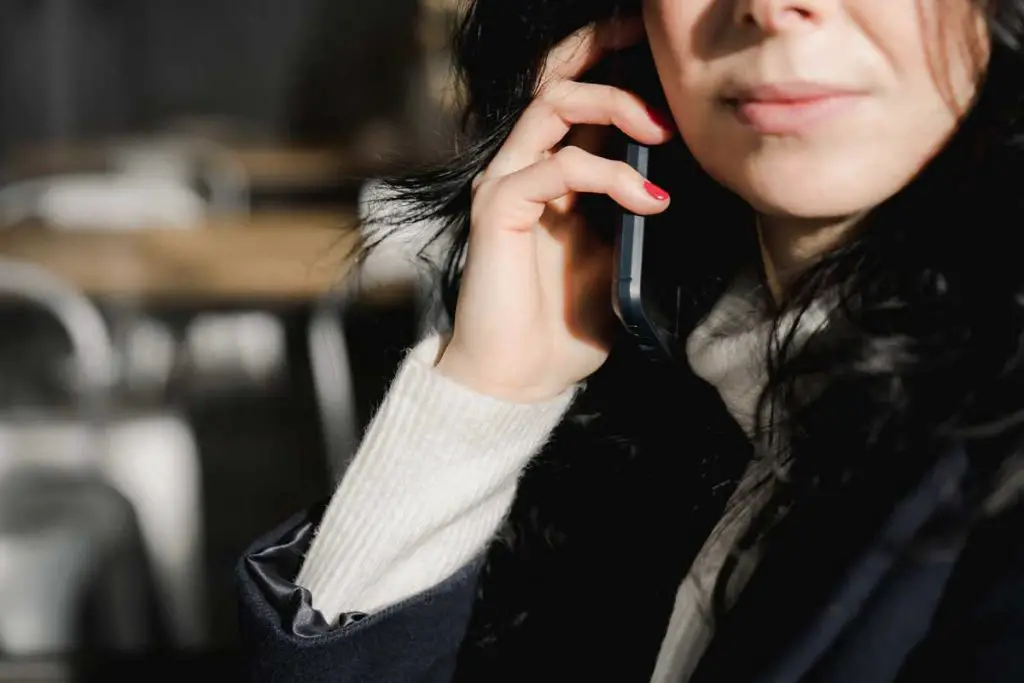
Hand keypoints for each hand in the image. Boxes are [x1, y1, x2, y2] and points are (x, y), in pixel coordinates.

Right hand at [437, 16, 674, 401]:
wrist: (519, 378)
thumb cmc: (564, 324)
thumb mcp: (619, 257)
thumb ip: (634, 212)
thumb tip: (684, 177)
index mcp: (553, 173)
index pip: (577, 94)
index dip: (613, 60)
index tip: (663, 52)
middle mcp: (524, 166)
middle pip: (557, 77)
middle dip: (606, 49)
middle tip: (657, 50)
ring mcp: (506, 183)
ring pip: (554, 104)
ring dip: (615, 104)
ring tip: (663, 133)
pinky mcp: (498, 210)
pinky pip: (556, 167)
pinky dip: (609, 176)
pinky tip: (649, 202)